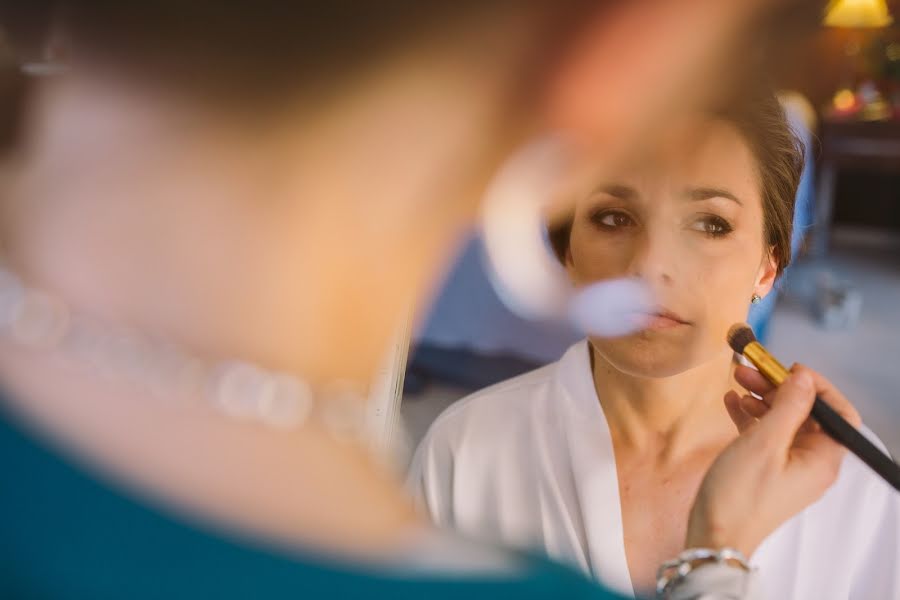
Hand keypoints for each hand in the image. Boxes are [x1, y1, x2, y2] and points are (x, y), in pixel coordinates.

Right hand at [685, 364, 860, 556]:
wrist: (715, 535)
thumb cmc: (740, 494)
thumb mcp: (764, 442)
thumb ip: (788, 407)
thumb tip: (803, 378)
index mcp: (821, 459)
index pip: (838, 414)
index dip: (818, 387)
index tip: (790, 370)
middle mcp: (810, 463)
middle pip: (806, 414)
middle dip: (780, 388)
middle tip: (752, 371)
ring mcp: (787, 467)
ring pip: (783, 422)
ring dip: (762, 399)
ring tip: (737, 382)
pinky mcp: (766, 471)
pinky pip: (765, 435)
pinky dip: (751, 416)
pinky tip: (732, 402)